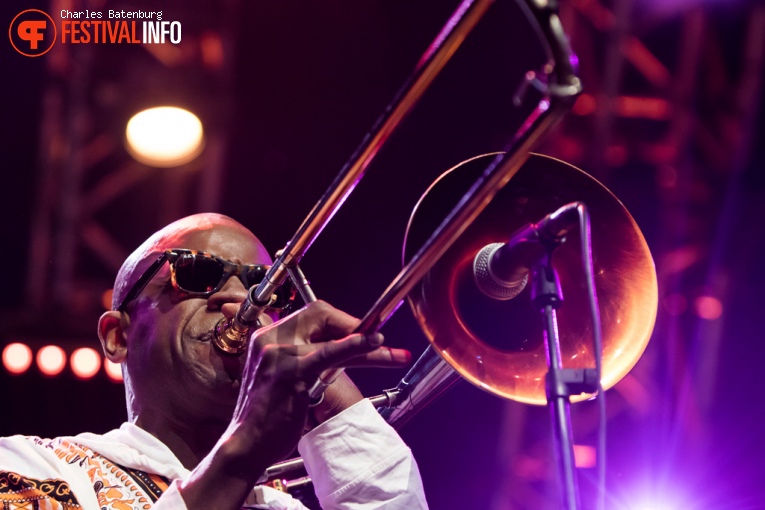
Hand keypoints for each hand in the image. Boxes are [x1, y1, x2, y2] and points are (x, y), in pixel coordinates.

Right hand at [179, 301, 410, 509]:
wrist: (244, 447)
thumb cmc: (265, 417)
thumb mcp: (280, 377)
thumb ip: (299, 359)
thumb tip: (336, 348)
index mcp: (265, 337)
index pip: (310, 313)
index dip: (340, 320)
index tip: (361, 332)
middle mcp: (269, 339)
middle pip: (321, 315)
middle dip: (354, 326)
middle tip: (379, 339)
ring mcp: (279, 354)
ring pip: (331, 336)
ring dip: (367, 342)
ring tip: (392, 352)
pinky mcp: (292, 372)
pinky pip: (329, 353)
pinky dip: (354, 346)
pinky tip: (372, 344)